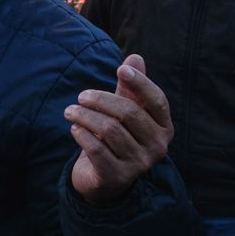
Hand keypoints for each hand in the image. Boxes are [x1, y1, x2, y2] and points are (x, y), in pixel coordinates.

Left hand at [66, 54, 172, 204]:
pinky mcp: (117, 176)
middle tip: (80, 96)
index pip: (157, 100)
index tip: (120, 69)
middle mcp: (158, 146)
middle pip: (129, 113)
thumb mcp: (124, 111)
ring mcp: (139, 164)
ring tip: (70, 111)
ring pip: (110, 130)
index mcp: (164, 127)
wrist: (103, 178)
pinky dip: (82, 135)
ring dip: (85, 116)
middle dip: (101, 100)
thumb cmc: (116, 137)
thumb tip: (135, 57)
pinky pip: (97, 149)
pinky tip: (74, 128)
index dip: (140, 83)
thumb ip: (130, 87)